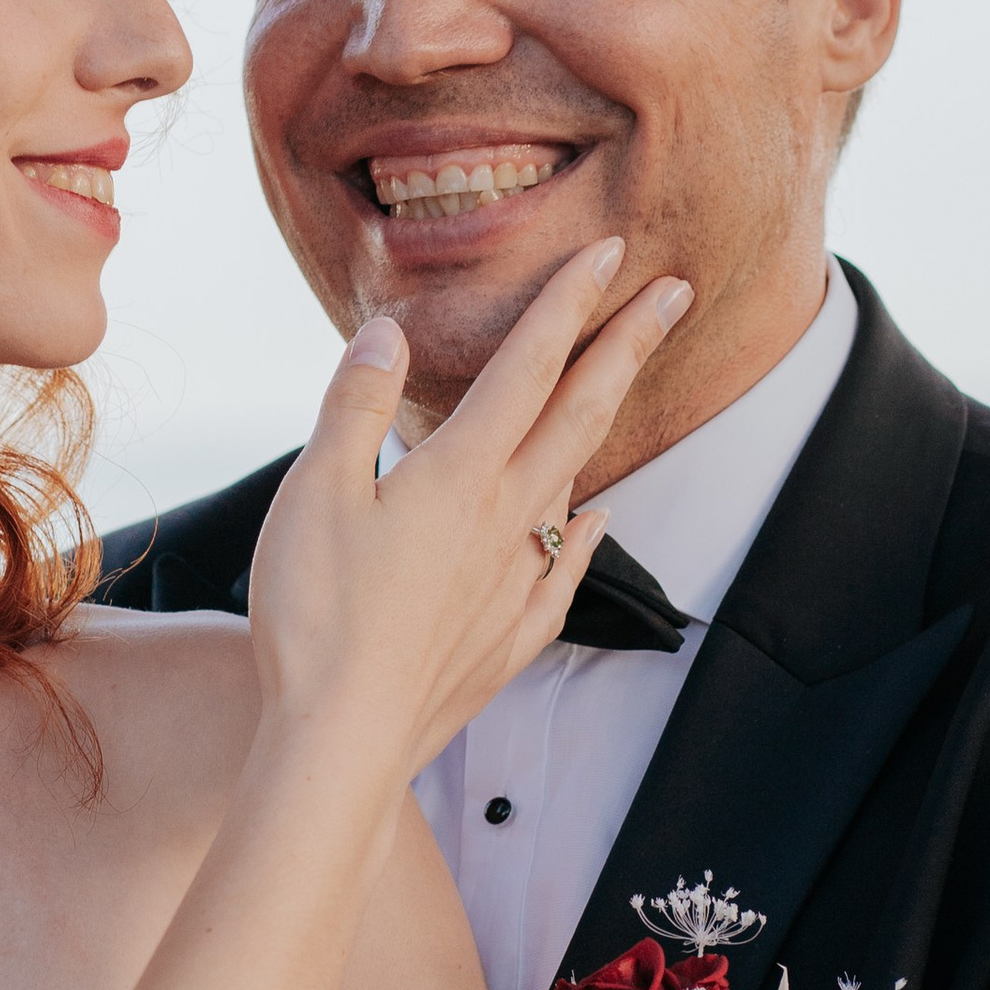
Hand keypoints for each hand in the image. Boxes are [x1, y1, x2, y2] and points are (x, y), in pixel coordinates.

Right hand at [250, 238, 689, 777]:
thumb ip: (356, 406)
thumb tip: (386, 332)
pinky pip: (565, 569)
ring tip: (620, 386)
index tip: (611, 250)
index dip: (568, 302)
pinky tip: (597, 520)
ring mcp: (514, 580)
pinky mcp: (507, 635)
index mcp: (459, 474)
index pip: (527, 366)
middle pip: (581, 414)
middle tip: (676, 292)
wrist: (341, 738)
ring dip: (603, 425)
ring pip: (575, 482)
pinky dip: (588, 534)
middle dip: (629, 345)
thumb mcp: (314, 492)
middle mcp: (505, 518)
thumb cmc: (316, 616)